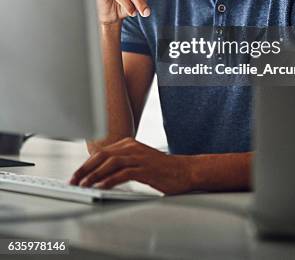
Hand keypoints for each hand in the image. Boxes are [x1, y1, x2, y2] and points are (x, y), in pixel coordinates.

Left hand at [69, 137, 191, 194]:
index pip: (101, 153)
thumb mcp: (139, 162)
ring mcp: (139, 157)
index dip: (86, 164)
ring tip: (83, 185)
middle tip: (73, 181)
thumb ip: (122, 164)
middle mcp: (132, 147)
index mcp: (129, 144)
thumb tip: (101, 176)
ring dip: (94, 175)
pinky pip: (124, 173)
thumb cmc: (162, 170)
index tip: (75, 176)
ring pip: (111, 163)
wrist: (185, 171)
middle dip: (85, 169)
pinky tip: (101, 187)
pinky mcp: (146, 169)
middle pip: (102, 155)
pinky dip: (110, 180)